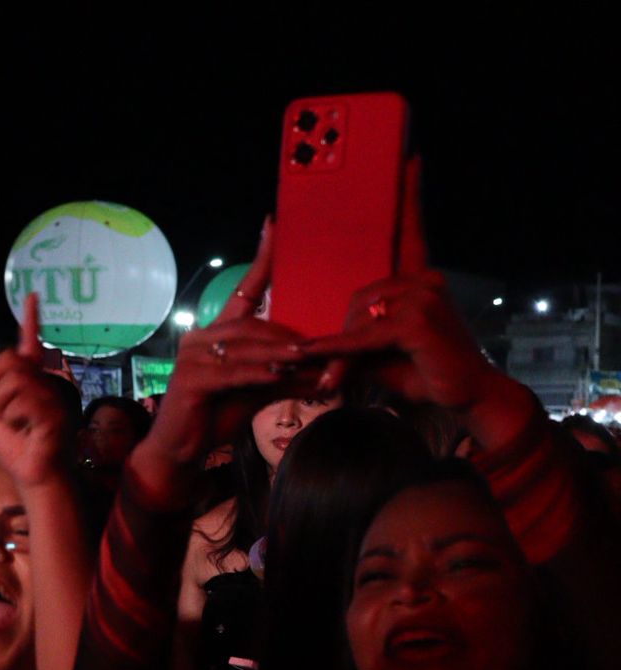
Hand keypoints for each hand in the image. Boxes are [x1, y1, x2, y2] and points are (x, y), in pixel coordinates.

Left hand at [0, 293, 74, 488]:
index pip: (29, 344)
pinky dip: (12, 417)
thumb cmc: (17, 447)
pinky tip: (25, 430)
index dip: (31, 319)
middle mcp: (47, 383)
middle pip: (9, 361)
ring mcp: (54, 397)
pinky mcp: (56, 413)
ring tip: (12, 423)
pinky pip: (22, 402)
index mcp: (33, 380)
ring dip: (0, 405)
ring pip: (13, 382)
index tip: (32, 296)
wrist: (32, 475)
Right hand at [141, 219, 317, 467]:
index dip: (262, 258)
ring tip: (310, 361)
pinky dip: (259, 374)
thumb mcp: (259, 392)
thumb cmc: (217, 417)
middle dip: (290, 336)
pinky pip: (233, 372)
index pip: (244, 290)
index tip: (274, 224)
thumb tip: (327, 372)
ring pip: (247, 348)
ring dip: (281, 354)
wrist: (180, 450)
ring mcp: (193, 356)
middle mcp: (202, 337)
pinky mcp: (191, 379)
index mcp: (217, 332)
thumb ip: (288, 377)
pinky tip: (279, 376)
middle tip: (324, 346)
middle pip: (254, 325)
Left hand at [297, 157, 535, 441]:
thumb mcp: (380, 352)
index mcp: (419, 280)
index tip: (412, 160)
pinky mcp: (416, 321)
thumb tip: (315, 345)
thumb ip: (353, 338)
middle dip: (341, 334)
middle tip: (331, 366)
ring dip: (342, 349)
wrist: (467, 395)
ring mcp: (423, 297)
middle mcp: (424, 281)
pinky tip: (318, 356)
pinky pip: (364, 334)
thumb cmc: (425, 371)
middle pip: (358, 295)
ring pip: (358, 314)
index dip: (410, 196)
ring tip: (336, 378)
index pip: (410, 232)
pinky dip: (338, 351)